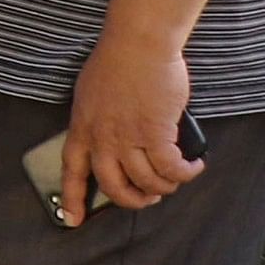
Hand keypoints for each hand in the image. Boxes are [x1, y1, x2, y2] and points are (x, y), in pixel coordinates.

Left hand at [63, 32, 200, 218]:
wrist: (137, 44)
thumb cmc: (117, 61)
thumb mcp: (91, 94)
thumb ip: (97, 119)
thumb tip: (114, 136)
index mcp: (81, 128)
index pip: (72, 170)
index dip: (72, 198)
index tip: (71, 220)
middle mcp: (101, 138)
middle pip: (113, 185)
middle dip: (133, 200)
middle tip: (148, 198)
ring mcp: (127, 137)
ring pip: (146, 181)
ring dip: (164, 187)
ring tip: (176, 179)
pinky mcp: (155, 132)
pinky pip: (171, 167)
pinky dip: (184, 173)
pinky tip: (193, 167)